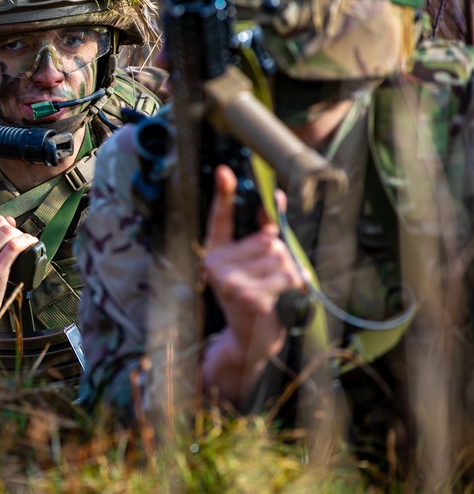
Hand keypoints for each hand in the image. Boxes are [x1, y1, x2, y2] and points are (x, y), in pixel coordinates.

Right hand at [202, 165, 302, 379]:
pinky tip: (281, 298)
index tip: (225, 171)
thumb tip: (277, 198)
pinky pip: (286, 275)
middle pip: (267, 239)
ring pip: (280, 256)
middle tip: (271, 278)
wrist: (252, 339)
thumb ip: (262, 231)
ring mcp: (230, 281)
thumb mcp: (253, 263)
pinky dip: (294, 285)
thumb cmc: (256, 296)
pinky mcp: (248, 296)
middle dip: (280, 255)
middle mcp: (216, 265)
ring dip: (289, 272)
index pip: (220, 218)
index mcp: (215, 252)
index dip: (224, 194)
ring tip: (276, 289)